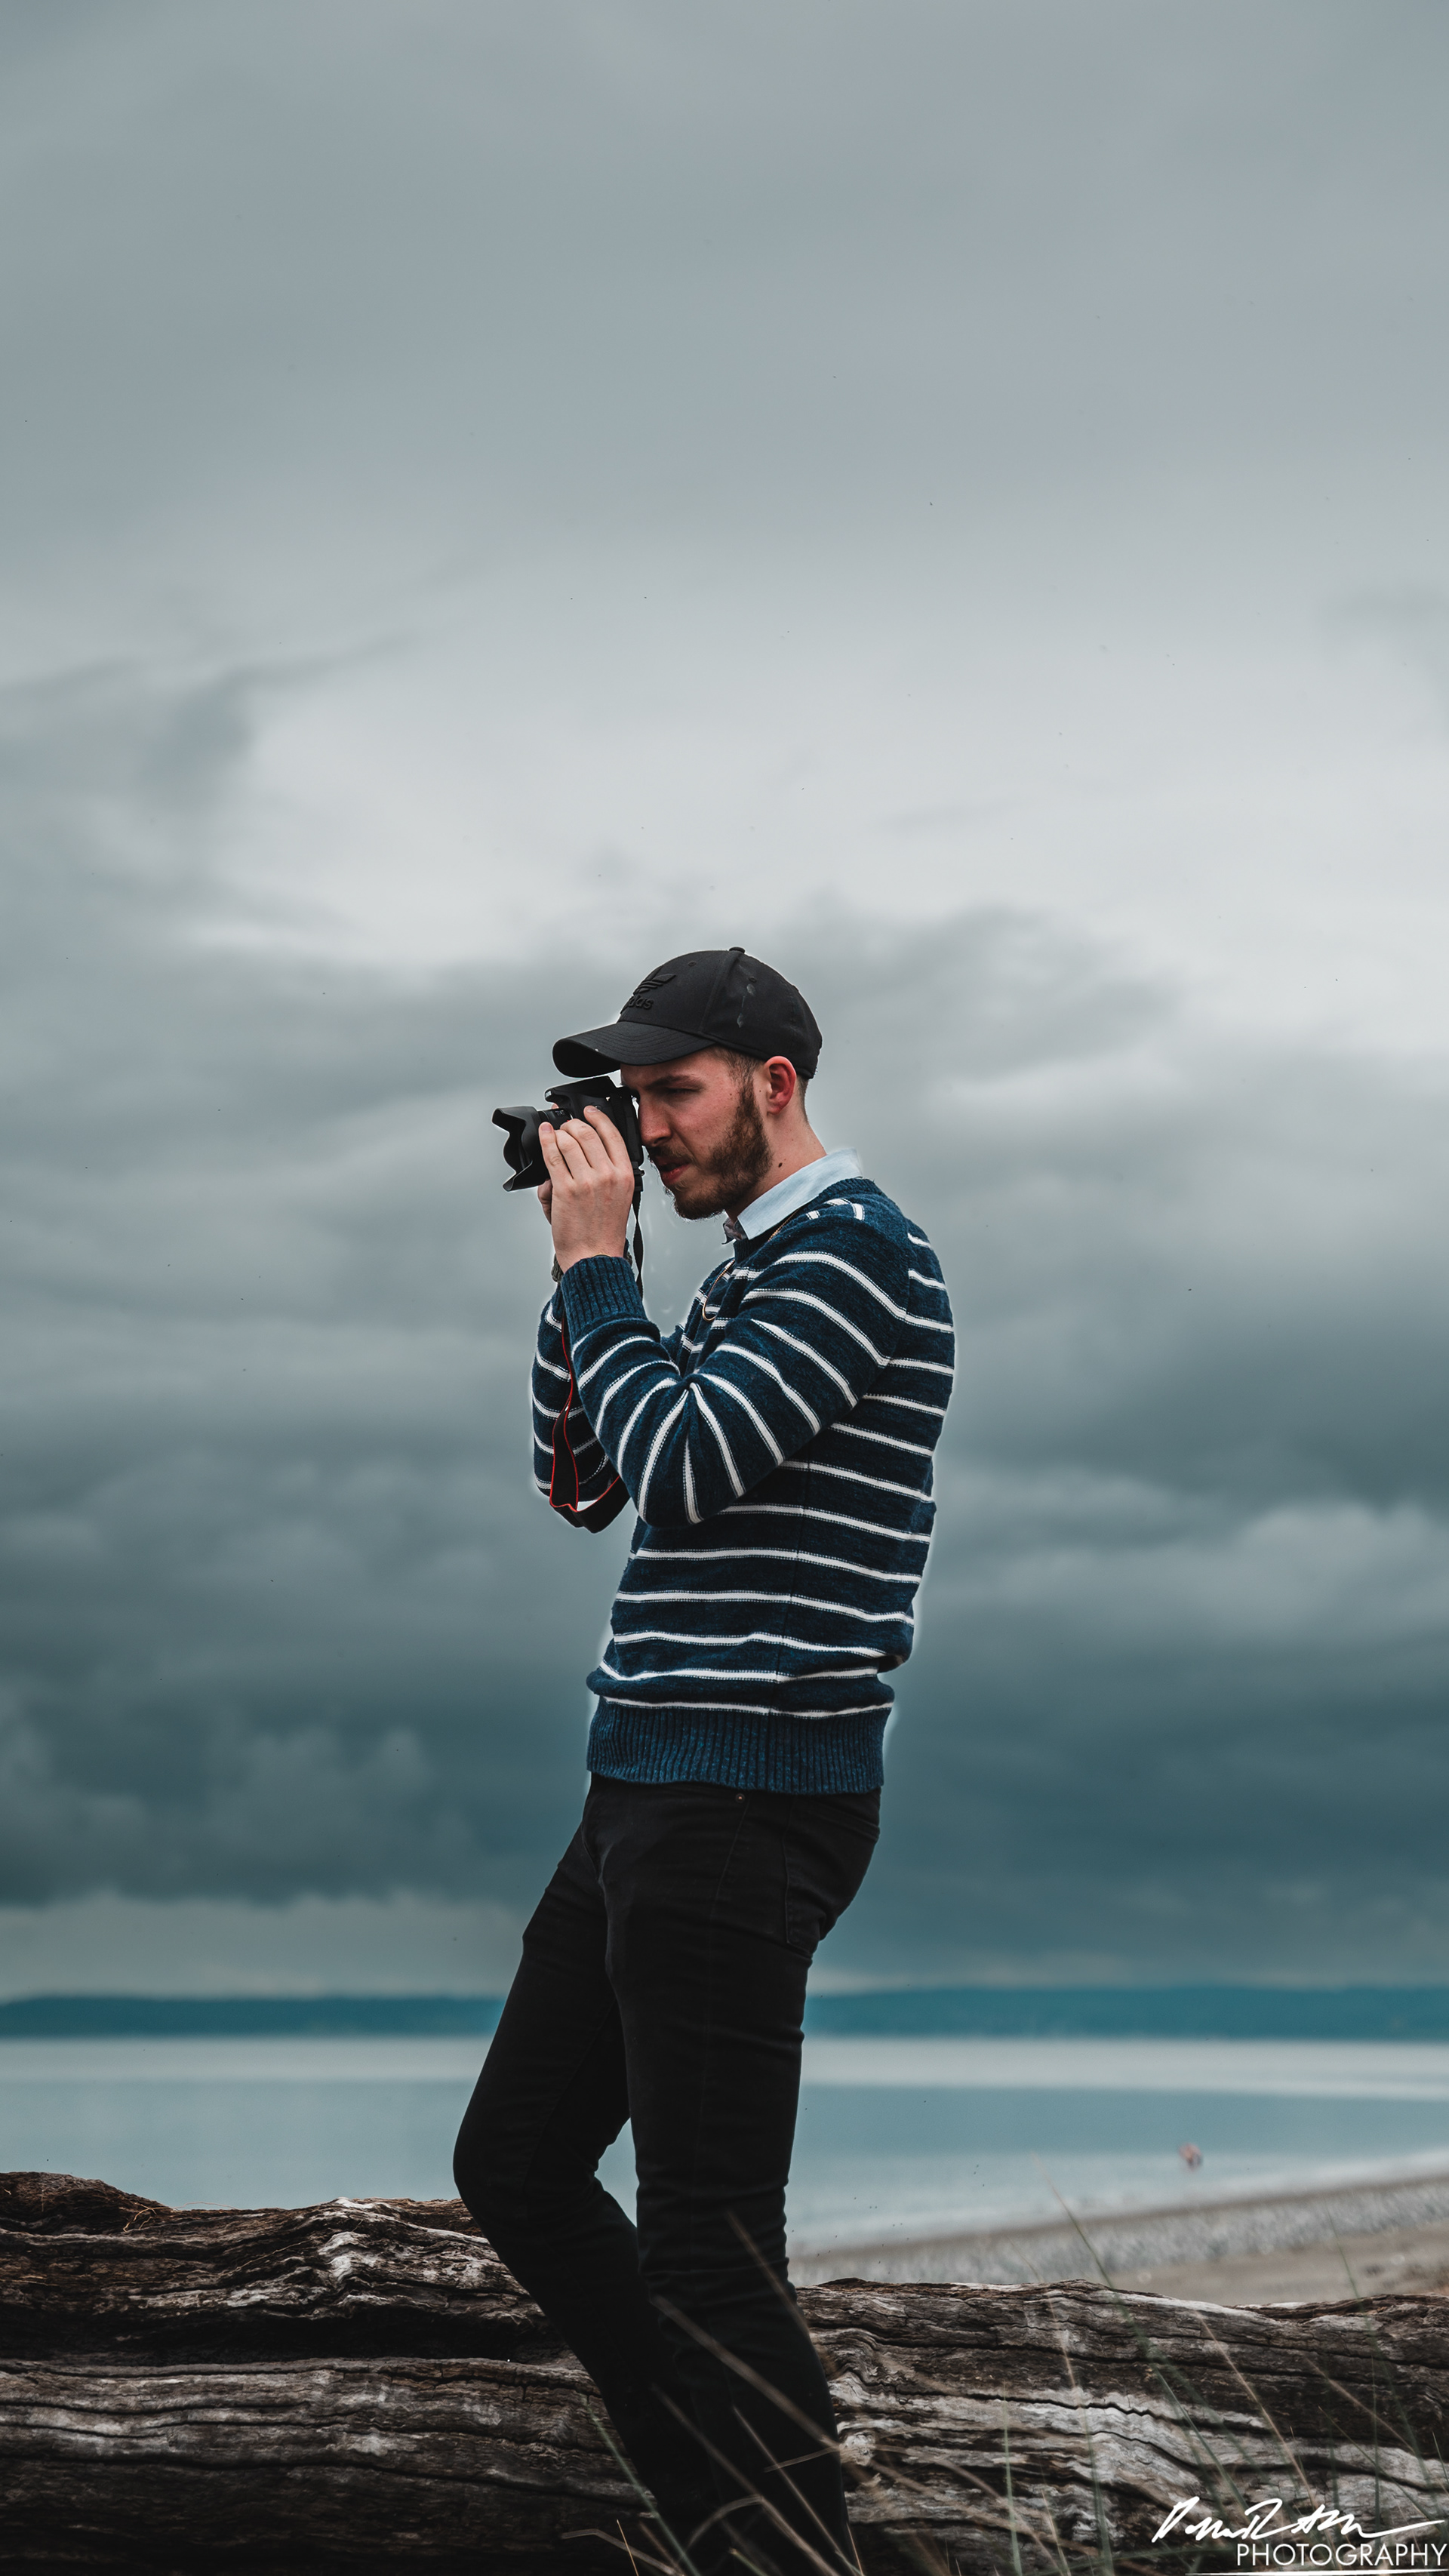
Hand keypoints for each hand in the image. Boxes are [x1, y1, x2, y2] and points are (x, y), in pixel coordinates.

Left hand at [537, 1108, 635, 1272]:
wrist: (594, 1257)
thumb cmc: (603, 1232)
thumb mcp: (618, 1198)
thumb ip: (603, 1173)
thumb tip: (579, 1153)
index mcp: (625, 1175)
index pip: (613, 1135)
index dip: (598, 1117)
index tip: (589, 1110)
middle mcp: (608, 1175)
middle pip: (588, 1133)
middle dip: (574, 1123)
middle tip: (567, 1125)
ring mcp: (587, 1182)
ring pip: (569, 1142)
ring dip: (559, 1133)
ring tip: (555, 1134)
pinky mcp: (566, 1190)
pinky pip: (553, 1157)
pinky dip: (546, 1142)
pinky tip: (545, 1136)